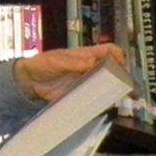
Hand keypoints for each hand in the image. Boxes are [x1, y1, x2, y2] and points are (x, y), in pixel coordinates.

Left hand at [14, 43, 128, 103]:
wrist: (28, 81)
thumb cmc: (43, 64)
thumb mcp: (58, 61)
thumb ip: (75, 63)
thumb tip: (93, 61)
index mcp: (86, 55)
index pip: (109, 50)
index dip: (118, 55)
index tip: (122, 65)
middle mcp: (90, 68)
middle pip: (112, 69)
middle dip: (122, 76)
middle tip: (126, 85)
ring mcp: (86, 82)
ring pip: (106, 84)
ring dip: (115, 89)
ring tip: (123, 97)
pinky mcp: (80, 95)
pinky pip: (95, 97)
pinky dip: (103, 101)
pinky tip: (107, 105)